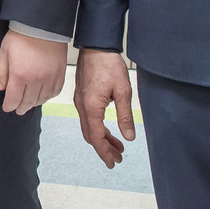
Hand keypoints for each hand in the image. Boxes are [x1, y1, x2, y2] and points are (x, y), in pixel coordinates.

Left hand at [0, 31, 66, 115]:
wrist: (42, 25)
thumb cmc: (22, 35)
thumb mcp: (4, 52)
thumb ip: (2, 72)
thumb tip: (1, 88)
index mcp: (20, 74)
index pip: (13, 100)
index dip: (8, 106)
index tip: (7, 107)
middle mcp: (36, 79)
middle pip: (27, 103)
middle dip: (20, 108)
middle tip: (17, 109)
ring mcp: (49, 78)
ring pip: (41, 100)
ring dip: (33, 103)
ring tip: (28, 103)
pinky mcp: (60, 74)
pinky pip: (54, 92)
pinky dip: (47, 97)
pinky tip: (42, 96)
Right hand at [74, 48, 136, 166]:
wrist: (96, 45)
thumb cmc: (108, 64)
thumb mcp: (123, 92)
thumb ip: (125, 116)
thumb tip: (129, 136)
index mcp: (91, 107)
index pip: (96, 138)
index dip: (105, 152)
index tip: (114, 162)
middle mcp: (82, 106)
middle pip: (90, 135)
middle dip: (104, 148)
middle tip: (118, 157)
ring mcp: (80, 101)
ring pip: (89, 127)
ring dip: (102, 138)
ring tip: (117, 145)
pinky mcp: (82, 95)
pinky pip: (88, 118)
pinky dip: (98, 127)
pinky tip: (108, 128)